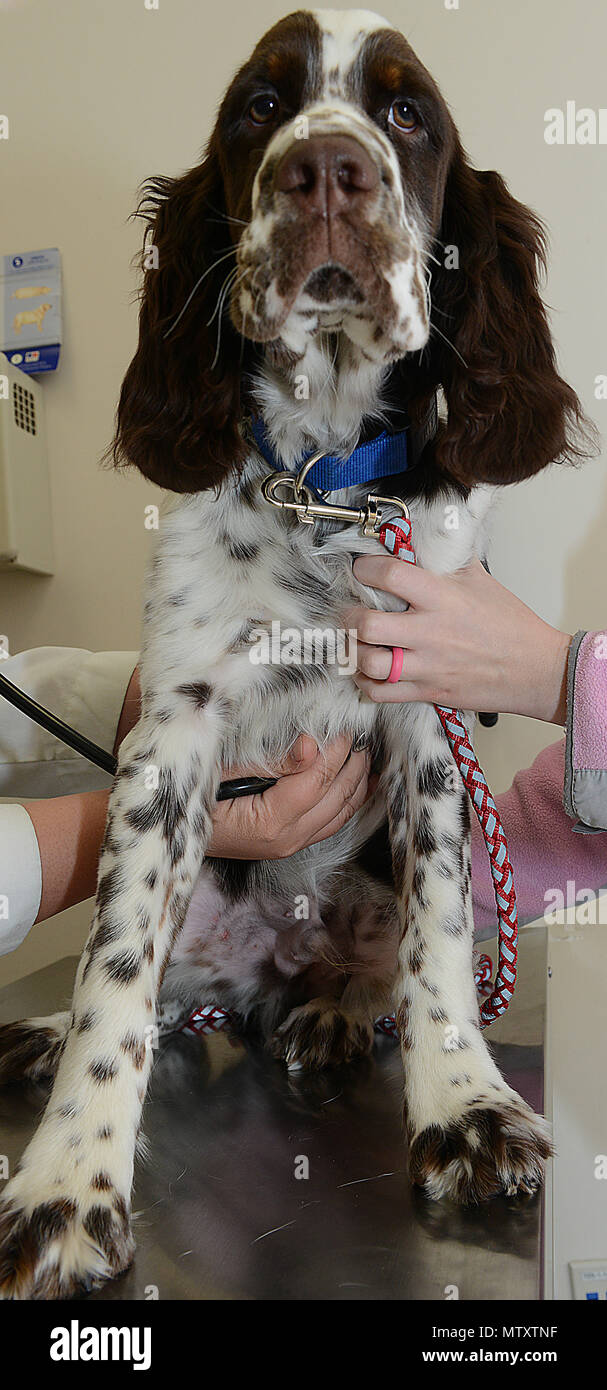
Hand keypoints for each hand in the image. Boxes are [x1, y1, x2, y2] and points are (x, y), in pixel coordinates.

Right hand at [208, 734, 374, 858]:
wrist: (174, 831)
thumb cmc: (193, 797)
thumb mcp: (223, 771)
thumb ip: (269, 761)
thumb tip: (311, 744)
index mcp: (269, 823)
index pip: (316, 781)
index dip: (334, 750)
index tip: (342, 723)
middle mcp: (287, 839)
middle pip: (337, 796)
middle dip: (353, 761)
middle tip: (360, 729)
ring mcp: (292, 845)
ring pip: (342, 812)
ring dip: (358, 779)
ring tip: (366, 749)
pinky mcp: (293, 843)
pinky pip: (334, 821)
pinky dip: (352, 798)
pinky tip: (362, 779)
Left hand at [346, 555, 571, 723]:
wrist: (536, 669)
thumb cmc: (511, 625)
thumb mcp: (481, 579)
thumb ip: (450, 557)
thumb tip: (433, 531)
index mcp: (443, 597)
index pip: (390, 575)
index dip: (366, 568)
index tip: (362, 569)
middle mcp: (431, 632)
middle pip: (367, 624)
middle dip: (350, 617)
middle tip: (351, 611)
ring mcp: (427, 665)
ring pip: (369, 662)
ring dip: (354, 652)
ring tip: (356, 643)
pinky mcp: (429, 691)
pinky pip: (382, 692)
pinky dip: (367, 683)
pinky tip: (369, 672)